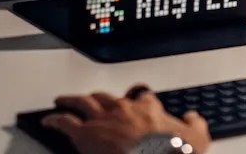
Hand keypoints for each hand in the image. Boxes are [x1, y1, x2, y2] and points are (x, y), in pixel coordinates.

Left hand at [41, 85, 211, 153]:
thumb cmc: (172, 152)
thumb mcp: (197, 139)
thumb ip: (195, 125)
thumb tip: (194, 118)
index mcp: (148, 110)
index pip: (142, 97)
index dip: (137, 99)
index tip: (135, 100)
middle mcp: (123, 110)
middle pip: (107, 97)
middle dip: (98, 97)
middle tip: (91, 98)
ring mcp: (103, 120)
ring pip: (83, 102)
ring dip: (71, 100)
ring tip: (63, 100)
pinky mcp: (85, 134)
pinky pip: (64, 122)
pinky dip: (54, 120)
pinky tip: (48, 120)